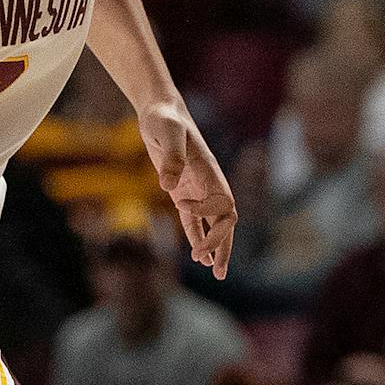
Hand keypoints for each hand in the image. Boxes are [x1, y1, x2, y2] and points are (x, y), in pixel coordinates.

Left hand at [138, 101, 235, 278]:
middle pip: (226, 222)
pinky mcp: (182, 194)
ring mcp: (197, 191)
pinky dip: (199, 238)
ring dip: (216, 248)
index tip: (182, 205)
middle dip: (223, 245)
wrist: (159, 112)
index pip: (222, 204)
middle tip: (216, 270)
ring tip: (216, 273)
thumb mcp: (167, 133)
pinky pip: (195, 222)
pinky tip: (199, 258)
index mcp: (211, 173)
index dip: (207, 214)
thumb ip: (171, 157)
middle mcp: (208, 185)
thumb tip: (167, 186)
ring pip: (214, 226)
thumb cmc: (164, 119)